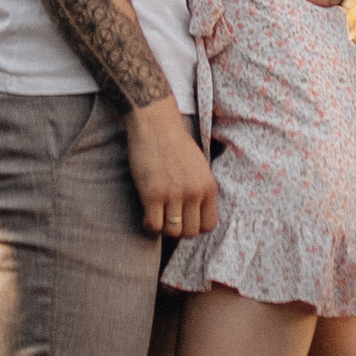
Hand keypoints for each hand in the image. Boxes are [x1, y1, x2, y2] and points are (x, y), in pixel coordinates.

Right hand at [125, 97, 217, 240]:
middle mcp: (194, 193)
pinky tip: (147, 213)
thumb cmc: (176, 142)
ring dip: (163, 228)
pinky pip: (153, 225)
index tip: (185, 220)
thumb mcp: (200, 166)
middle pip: (190, 232)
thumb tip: (198, 214)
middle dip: (179, 229)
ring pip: (172, 231)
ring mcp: (173, 194)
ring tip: (157, 216)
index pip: (208, 225)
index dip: (195, 226)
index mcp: (208, 186)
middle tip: (169, 219)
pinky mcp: (152, 194)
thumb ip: (201, 189)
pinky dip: (149, 224)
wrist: (156, 124)